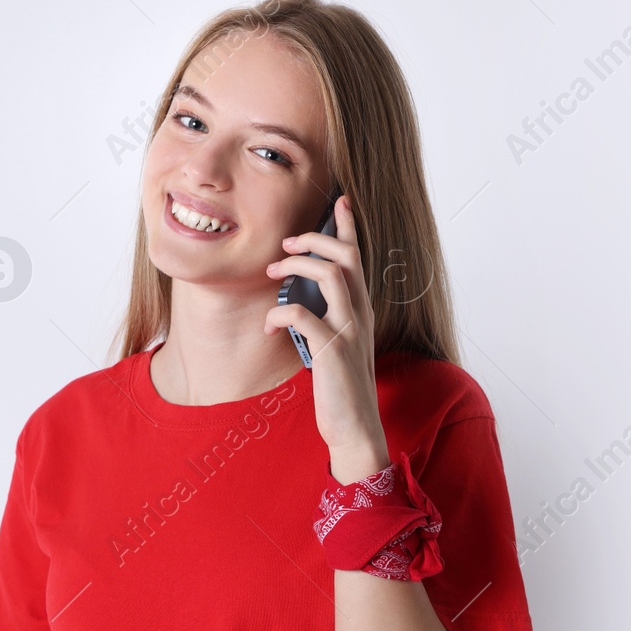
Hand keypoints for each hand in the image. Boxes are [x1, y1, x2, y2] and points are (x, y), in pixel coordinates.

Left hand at [262, 194, 389, 482]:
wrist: (356, 428)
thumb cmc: (342, 387)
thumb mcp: (338, 345)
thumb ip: (328, 319)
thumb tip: (296, 300)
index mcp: (361, 309)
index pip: (358, 257)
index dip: (348, 227)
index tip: (339, 202)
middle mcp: (360, 313)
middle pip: (345, 255)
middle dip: (314, 239)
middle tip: (286, 243)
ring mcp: (349, 330)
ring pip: (330, 275)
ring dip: (296, 265)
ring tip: (273, 272)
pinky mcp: (333, 351)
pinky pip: (304, 316)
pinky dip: (280, 314)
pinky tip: (269, 325)